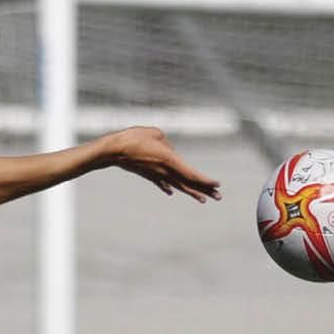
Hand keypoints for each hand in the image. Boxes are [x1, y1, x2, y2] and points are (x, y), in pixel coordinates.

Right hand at [107, 127, 221, 202]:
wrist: (114, 150)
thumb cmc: (134, 137)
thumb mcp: (156, 133)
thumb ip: (167, 143)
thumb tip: (169, 152)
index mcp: (170, 160)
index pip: (191, 174)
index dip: (205, 180)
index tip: (217, 184)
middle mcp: (165, 171)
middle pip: (188, 183)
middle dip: (204, 190)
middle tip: (219, 197)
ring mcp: (156, 174)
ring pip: (177, 185)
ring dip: (191, 192)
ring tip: (203, 200)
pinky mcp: (147, 174)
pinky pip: (161, 182)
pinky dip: (168, 187)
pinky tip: (171, 193)